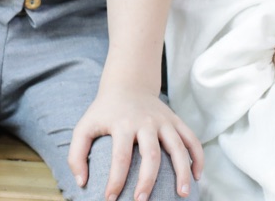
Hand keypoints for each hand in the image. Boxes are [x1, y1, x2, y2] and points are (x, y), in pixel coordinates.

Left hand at [68, 87, 203, 200]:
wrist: (128, 85)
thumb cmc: (104, 112)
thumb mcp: (83, 128)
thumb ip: (76, 155)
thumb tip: (82, 183)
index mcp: (123, 124)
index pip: (120, 157)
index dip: (116, 180)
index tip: (110, 199)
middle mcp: (146, 122)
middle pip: (151, 154)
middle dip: (148, 180)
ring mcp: (164, 121)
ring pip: (178, 147)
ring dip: (183, 171)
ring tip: (183, 194)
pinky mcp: (176, 120)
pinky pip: (192, 139)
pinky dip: (198, 157)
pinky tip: (198, 176)